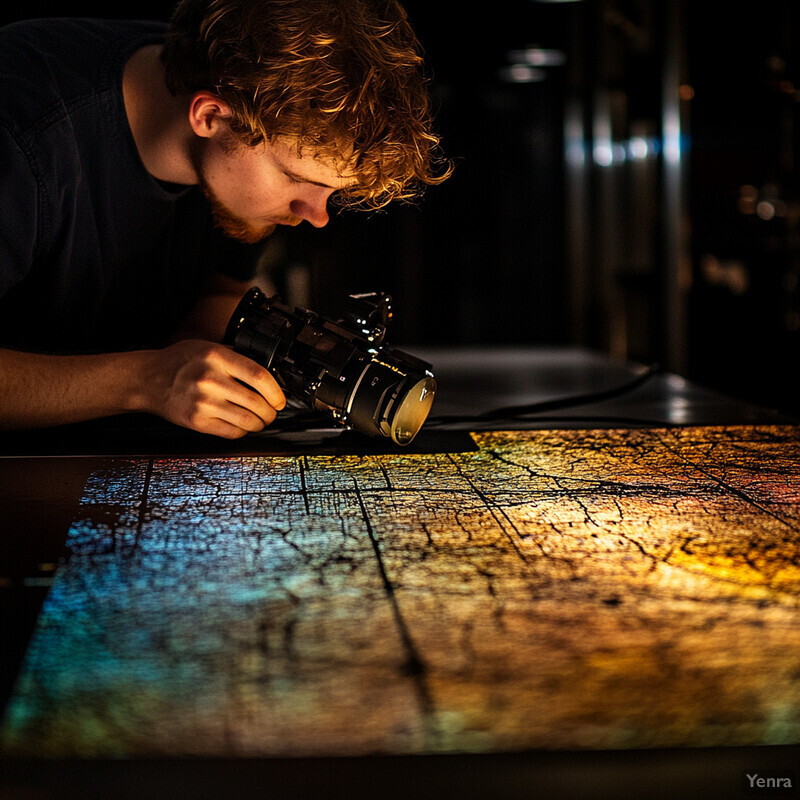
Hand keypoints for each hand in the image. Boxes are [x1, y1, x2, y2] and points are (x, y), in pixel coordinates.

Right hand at [143, 340, 285, 438]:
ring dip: (260, 424)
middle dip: (271, 412)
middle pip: (257, 403)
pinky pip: (231, 432)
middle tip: (272, 412)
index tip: (279, 399)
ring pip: (247, 421)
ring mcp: (203, 402)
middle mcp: (211, 379)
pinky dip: (243, 431)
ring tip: (259, 420)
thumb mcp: (208, 346)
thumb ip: (235, 357)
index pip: (259, 376)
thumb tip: (268, 373)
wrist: (148, 378)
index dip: (276, 392)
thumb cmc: (179, 361)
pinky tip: (242, 425)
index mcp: (217, 357)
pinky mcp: (197, 421)